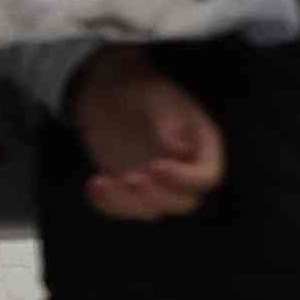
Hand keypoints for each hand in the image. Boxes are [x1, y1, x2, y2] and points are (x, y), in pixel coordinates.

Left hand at [72, 47, 227, 219]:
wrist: (110, 89)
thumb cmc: (142, 88)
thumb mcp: (156, 96)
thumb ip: (169, 120)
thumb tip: (180, 147)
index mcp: (202, 147)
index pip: (206, 177)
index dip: (184, 179)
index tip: (157, 166)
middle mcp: (183, 170)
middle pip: (182, 203)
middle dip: (157, 197)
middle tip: (132, 178)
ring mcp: (155, 182)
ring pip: (151, 210)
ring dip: (128, 204)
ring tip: (105, 182)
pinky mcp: (128, 187)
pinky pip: (122, 207)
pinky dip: (107, 203)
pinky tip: (94, 183)